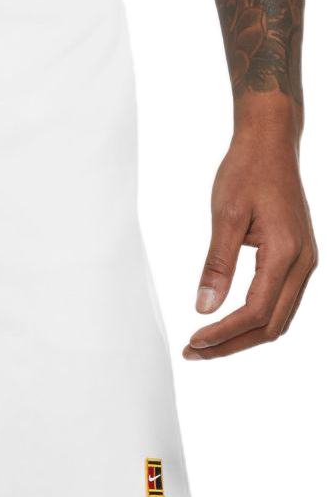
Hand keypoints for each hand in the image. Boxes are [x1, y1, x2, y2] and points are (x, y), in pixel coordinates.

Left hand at [184, 116, 316, 359]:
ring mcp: (304, 261)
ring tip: (205, 344)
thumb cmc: (247, 172)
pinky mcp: (296, 258)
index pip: (256, 311)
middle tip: (193, 352)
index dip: (224, 333)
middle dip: (232, 344)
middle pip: (271, 324)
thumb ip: (217, 264)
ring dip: (242, 335)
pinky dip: (254, 320)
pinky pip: (280, 301)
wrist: (270, 144)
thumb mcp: (226, 216)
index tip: (193, 341)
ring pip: (278, 317)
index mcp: (286, 253)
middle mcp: (303, 263)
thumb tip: (204, 308)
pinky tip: (228, 323)